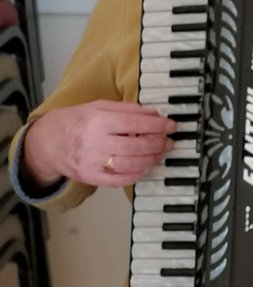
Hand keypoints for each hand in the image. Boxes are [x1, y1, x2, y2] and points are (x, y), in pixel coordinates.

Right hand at [22, 100, 176, 188]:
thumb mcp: (99, 106)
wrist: (48, 142)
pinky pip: (120, 180)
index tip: (170, 125)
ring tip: (159, 152)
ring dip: (151, 159)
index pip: (134, 123)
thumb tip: (155, 113)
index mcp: (96, 120)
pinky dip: (137, 174)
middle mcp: (93, 142)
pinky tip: (145, 166)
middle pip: (134, 146)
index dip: (157, 125)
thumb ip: (127, 109)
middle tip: (168, 141)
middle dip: (157, 144)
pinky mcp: (91, 177)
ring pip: (130, 164)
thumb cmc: (76, 122)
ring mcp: (92, 162)